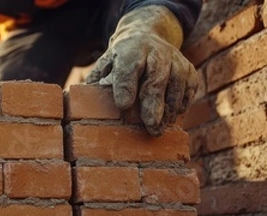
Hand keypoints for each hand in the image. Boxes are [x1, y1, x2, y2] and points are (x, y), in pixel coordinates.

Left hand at [86, 6, 197, 135]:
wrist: (148, 36)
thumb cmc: (122, 60)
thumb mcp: (106, 63)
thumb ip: (96, 80)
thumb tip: (77, 102)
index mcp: (129, 50)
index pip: (128, 67)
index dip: (126, 86)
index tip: (123, 105)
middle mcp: (155, 52)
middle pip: (156, 78)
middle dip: (153, 103)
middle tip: (150, 126)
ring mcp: (174, 59)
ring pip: (176, 84)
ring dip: (169, 109)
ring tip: (159, 128)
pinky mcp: (188, 69)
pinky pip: (189, 88)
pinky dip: (181, 104)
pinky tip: (171, 118)